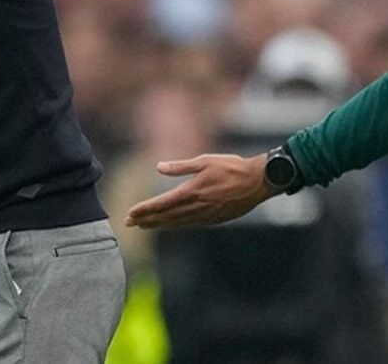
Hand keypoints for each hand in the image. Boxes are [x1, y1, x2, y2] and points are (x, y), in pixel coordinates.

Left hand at [124, 153, 276, 228]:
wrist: (258, 182)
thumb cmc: (231, 167)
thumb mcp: (204, 161)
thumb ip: (180, 167)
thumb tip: (158, 167)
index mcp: (192, 191)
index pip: (162, 204)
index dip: (144, 210)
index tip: (130, 213)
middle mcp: (197, 206)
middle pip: (166, 216)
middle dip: (146, 220)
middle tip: (129, 223)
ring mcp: (207, 215)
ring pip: (177, 223)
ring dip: (159, 225)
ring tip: (144, 226)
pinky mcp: (215, 219)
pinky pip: (191, 225)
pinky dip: (176, 226)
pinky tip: (169, 225)